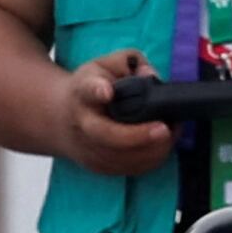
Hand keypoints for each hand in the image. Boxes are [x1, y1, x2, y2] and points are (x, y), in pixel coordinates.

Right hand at [51, 48, 174, 177]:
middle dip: (137, 135)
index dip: (97, 90)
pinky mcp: (98, 166)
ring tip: (171, 133)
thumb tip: (150, 75)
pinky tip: (164, 145)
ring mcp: (88, 148)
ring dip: (152, 149)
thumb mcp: (105, 65)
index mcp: (83, 92)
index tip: (107, 91)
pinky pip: (129, 169)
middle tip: (164, 128)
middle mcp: (82, 123)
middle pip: (105, 134)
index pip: (88, 90)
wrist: (60, 119)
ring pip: (122, 158)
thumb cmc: (89, 89)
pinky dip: (151, 160)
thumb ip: (130, 63)